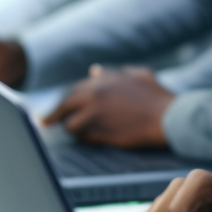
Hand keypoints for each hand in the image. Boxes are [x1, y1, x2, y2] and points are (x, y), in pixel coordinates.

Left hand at [43, 66, 173, 146]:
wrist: (168, 118)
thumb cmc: (157, 96)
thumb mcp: (138, 75)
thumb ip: (114, 73)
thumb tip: (95, 71)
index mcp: (102, 81)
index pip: (72, 91)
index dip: (61, 102)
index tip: (51, 109)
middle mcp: (94, 95)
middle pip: (63, 106)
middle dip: (54, 116)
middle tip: (43, 123)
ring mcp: (96, 114)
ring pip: (71, 124)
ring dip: (74, 129)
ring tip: (79, 133)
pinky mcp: (101, 132)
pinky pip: (83, 138)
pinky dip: (85, 139)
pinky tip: (91, 140)